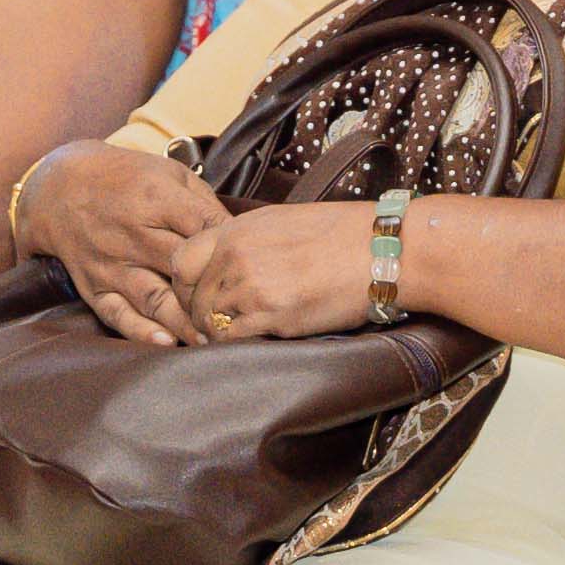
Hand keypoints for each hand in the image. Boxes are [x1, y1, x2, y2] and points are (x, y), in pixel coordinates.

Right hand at [24, 140, 224, 343]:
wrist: (60, 188)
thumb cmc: (126, 179)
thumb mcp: (169, 174)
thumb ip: (204, 205)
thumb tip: (239, 237)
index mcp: (156, 200)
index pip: (204, 228)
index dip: (231, 248)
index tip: (254, 265)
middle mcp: (133, 234)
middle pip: (183, 269)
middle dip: (215, 294)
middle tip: (244, 315)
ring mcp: (112, 264)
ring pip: (154, 299)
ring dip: (185, 323)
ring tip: (214, 338)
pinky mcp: (94, 286)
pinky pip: (118, 315)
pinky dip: (142, 332)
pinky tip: (167, 343)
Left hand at [163, 200, 381, 343]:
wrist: (382, 248)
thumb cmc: (342, 233)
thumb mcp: (282, 221)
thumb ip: (246, 240)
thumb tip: (225, 261)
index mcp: (237, 230)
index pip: (182, 261)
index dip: (183, 285)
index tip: (195, 296)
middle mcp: (237, 256)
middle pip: (191, 297)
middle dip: (198, 315)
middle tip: (211, 326)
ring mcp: (252, 286)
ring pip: (209, 321)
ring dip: (216, 332)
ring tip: (232, 335)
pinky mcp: (272, 315)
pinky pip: (232, 338)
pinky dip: (234, 344)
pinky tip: (250, 340)